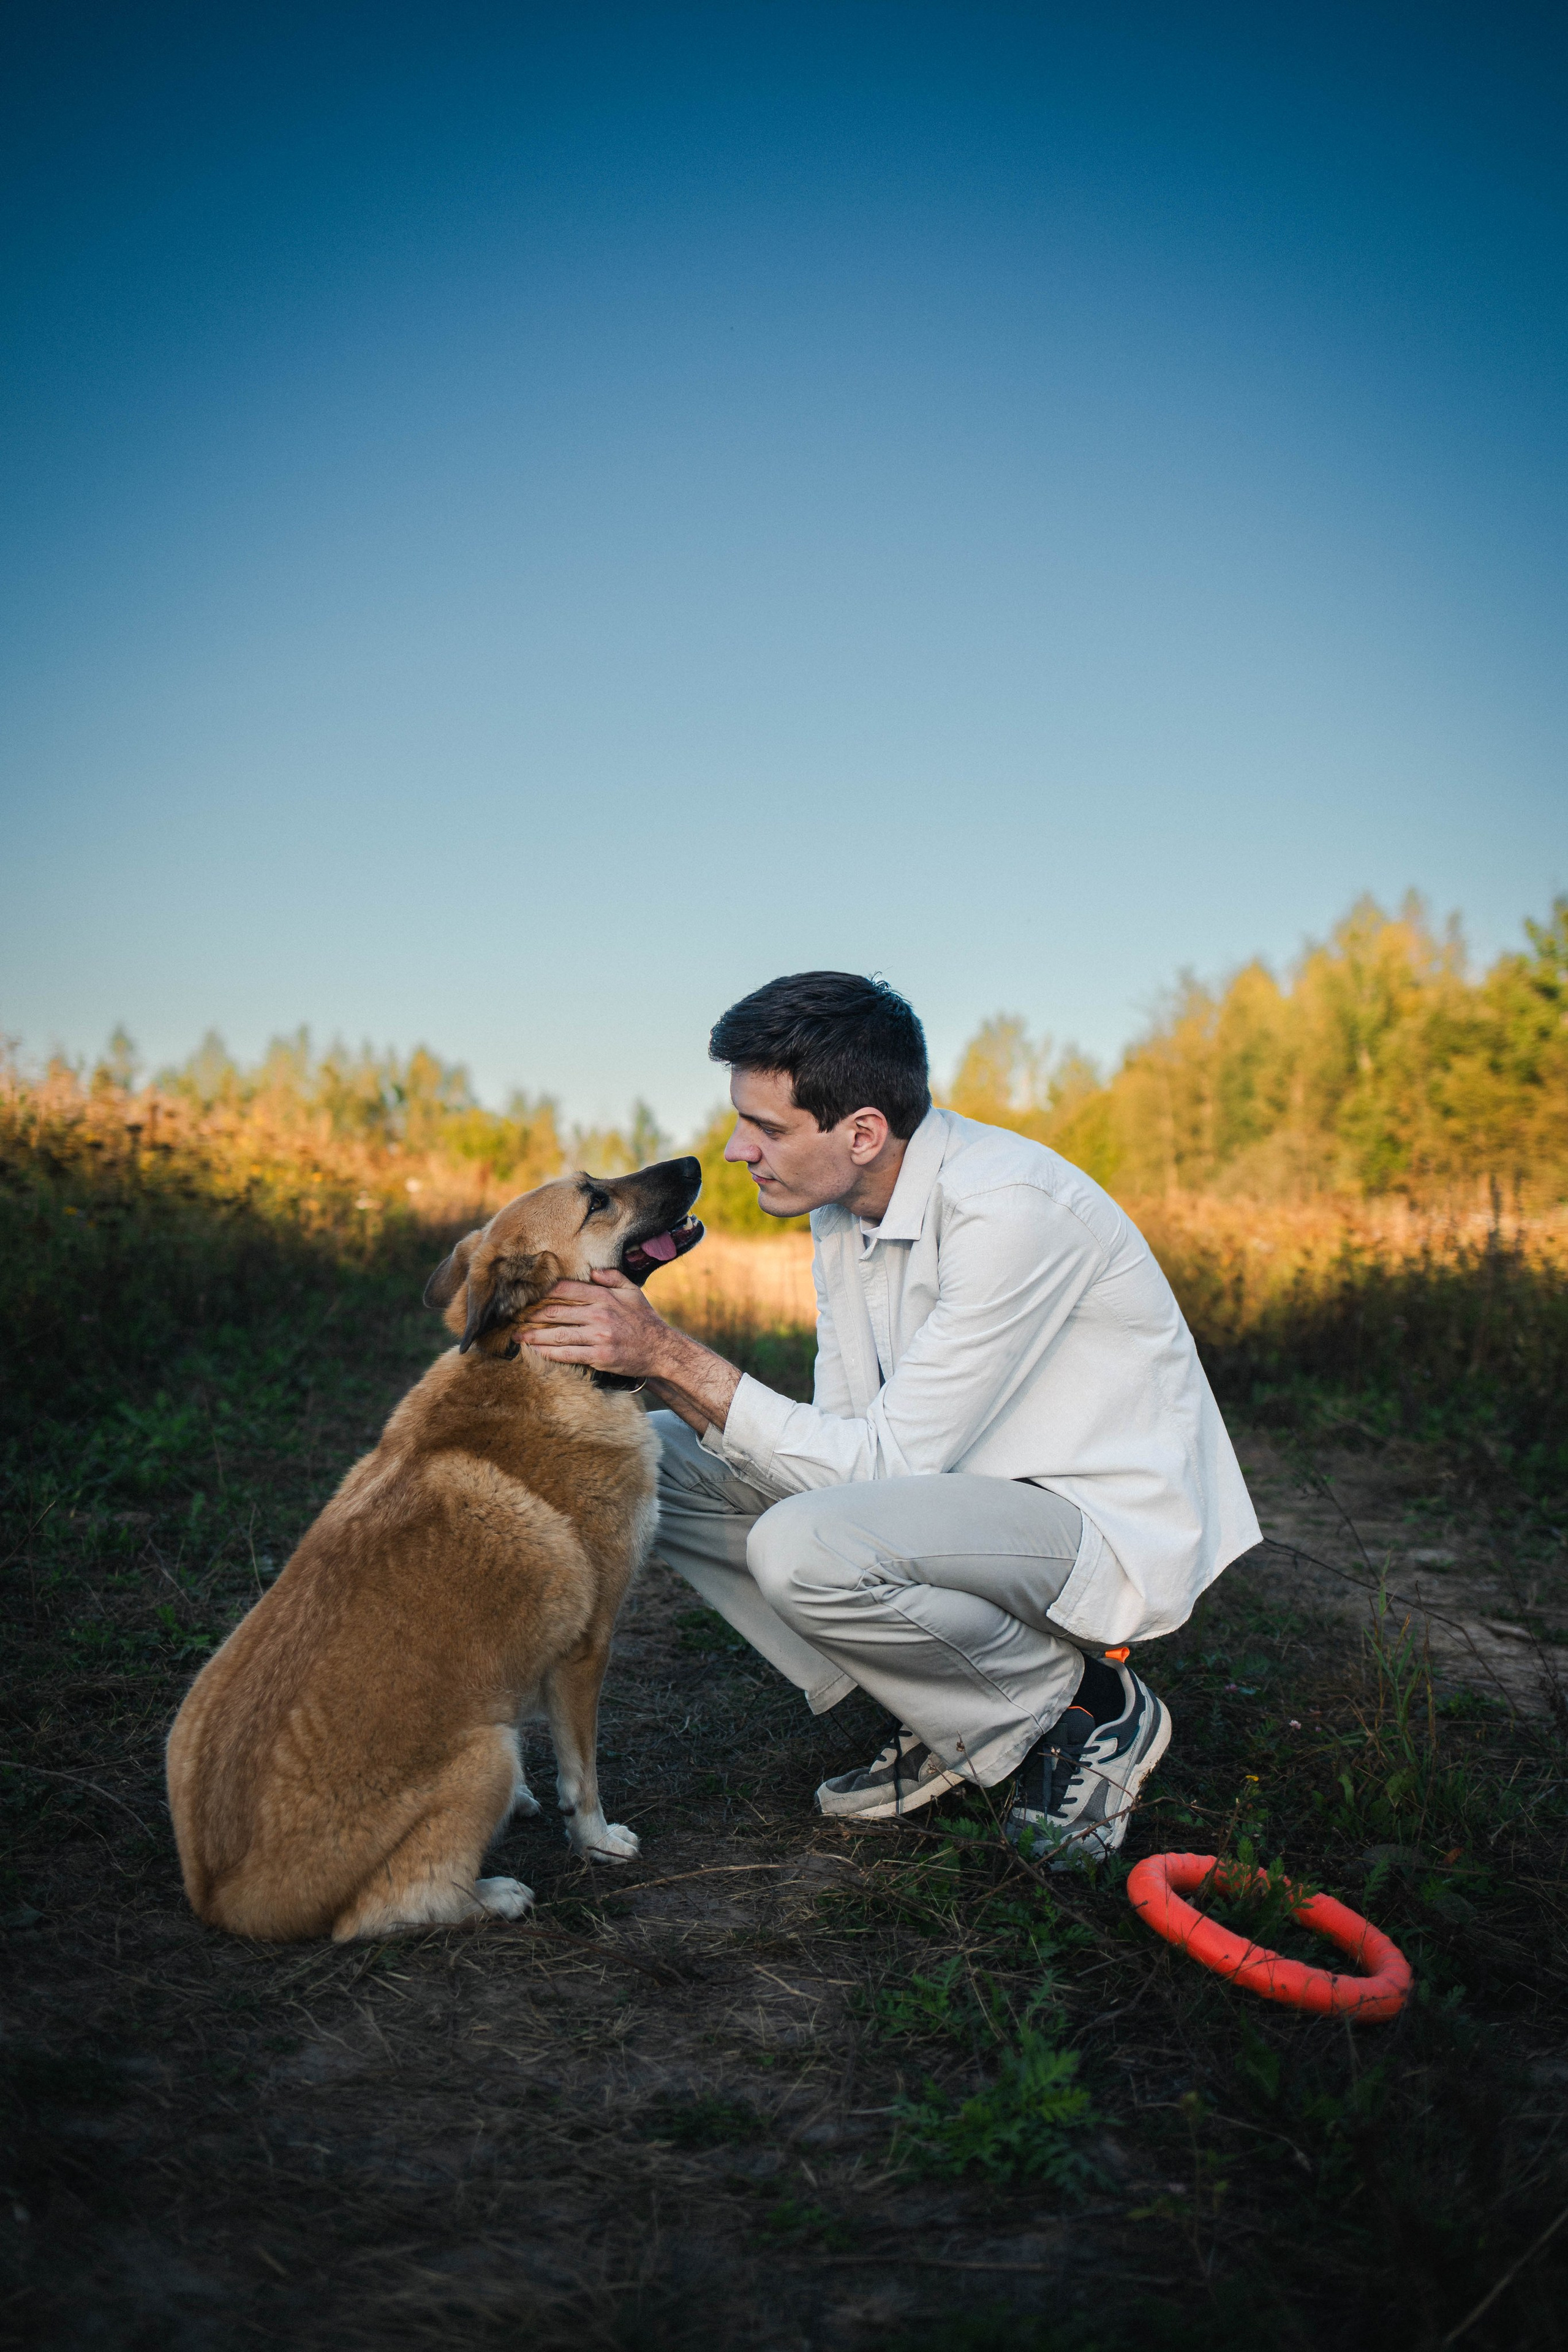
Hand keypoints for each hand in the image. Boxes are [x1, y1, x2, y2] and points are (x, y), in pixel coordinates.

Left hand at [520, 1269, 667, 1378]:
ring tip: (518, 1336)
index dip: (544, 1292)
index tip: (528, 1295)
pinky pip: (568, 1354)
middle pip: (556, 1313)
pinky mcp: (598, 1356)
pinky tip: (536, 1351)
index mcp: (604, 1297)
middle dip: (532, 1315)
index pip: (567, 1290)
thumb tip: (592, 1271)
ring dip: (534, 1336)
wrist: (661, 1350)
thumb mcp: (633, 1292)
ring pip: (557, 1335)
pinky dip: (549, 1353)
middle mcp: (598, 1315)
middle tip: (514, 1317)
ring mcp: (598, 1337)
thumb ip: (612, 1277)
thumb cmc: (645, 1320)